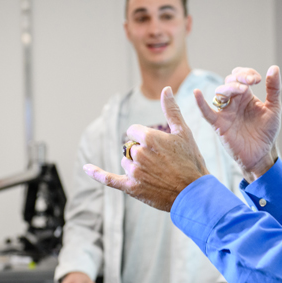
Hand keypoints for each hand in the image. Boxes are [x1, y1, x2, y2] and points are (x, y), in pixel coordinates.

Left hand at [83, 87, 208, 211]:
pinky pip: (109, 179)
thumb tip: (166, 89)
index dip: (146, 138)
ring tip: (157, 173)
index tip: (160, 146)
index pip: (134, 131)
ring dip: (136, 165)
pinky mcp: (131, 187)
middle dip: (143, 152)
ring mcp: (134, 171)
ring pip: (126, 162)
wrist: (194, 193)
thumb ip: (171, 110)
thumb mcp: (183, 132)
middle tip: (162, 162)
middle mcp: (138, 153)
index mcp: (148, 137)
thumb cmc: (191, 161)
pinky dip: (97, 174)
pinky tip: (87, 168)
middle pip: (130, 147)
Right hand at [194, 65, 280, 181]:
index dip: (247, 73)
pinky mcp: (219, 124)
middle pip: (229, 82)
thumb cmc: (266, 132)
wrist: (262, 154)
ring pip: (220, 93)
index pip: (240, 76)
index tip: (257, 80)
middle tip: (250, 84)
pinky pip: (206, 112)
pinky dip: (200, 103)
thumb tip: (274, 68)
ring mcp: (225, 112)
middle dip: (239, 79)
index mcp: (246, 96)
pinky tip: (197, 93)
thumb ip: (274, 89)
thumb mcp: (274, 108)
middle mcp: (234, 102)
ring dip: (229, 88)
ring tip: (242, 90)